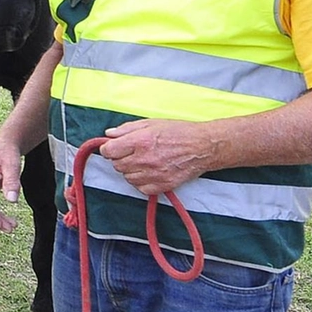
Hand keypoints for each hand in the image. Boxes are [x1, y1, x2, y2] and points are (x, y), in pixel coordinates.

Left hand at [99, 119, 214, 196]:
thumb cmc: (179, 132)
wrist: (203, 147)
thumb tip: (109, 135)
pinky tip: (148, 172)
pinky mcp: (163, 185)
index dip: (107, 149)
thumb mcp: (151, 123)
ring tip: (142, 161)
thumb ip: (127, 129)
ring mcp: (154, 174)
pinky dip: (141, 181)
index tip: (112, 148)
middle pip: (117, 165)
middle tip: (131, 153)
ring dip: (130, 170)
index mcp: (140, 141)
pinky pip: (140, 188)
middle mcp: (145, 159)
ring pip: (127, 177)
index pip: (109, 151)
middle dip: (120, 158)